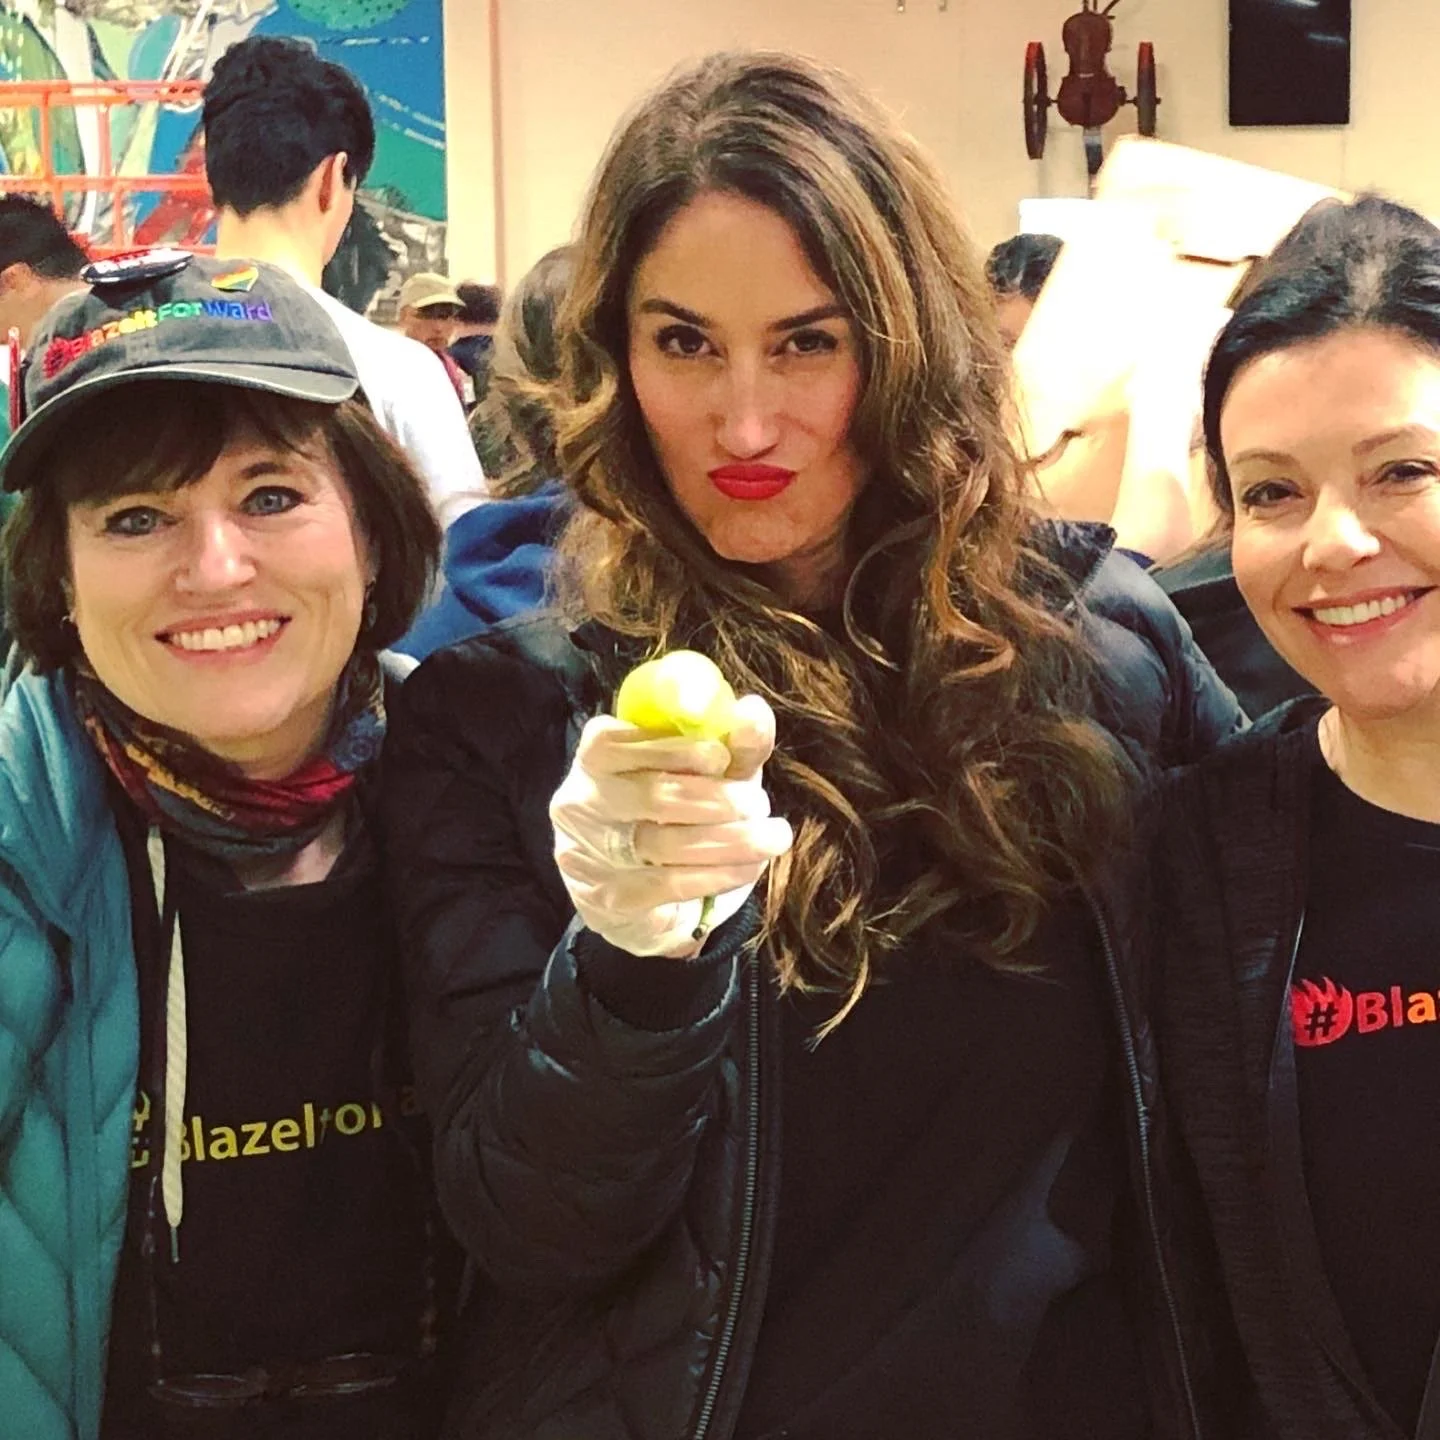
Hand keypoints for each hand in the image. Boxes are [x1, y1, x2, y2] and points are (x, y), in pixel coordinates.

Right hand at [550, 694, 791, 956]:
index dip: (672, 749)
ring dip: (731, 840)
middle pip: (650, 795)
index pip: (616, 742)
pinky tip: (749, 867)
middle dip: (715, 799)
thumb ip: (731, 744)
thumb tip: (754, 711)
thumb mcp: (707, 774)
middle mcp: (580, 802)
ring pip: (665, 843)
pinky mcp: (608, 899)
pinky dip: (718, 874)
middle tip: (757, 803)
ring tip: (773, 837)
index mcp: (597, 756)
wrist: (648, 899)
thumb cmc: (678, 815)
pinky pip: (669, 884)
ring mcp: (588, 854)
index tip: (722, 757)